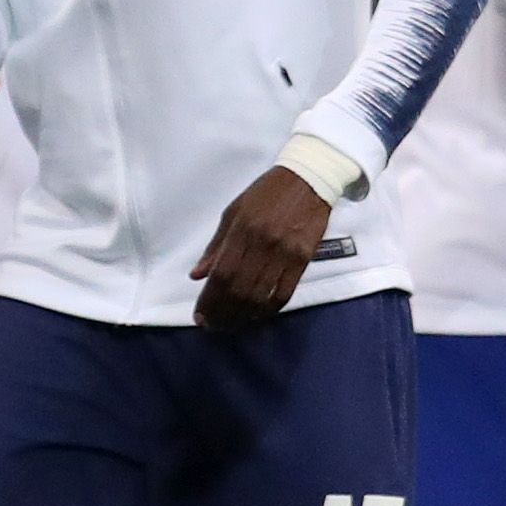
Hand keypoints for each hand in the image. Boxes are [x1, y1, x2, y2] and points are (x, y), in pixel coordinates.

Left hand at [189, 163, 328, 332]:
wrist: (309, 179)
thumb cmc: (265, 194)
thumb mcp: (232, 212)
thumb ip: (215, 246)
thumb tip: (197, 274)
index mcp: (242, 231)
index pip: (222, 274)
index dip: (210, 299)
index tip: (200, 315)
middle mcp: (263, 244)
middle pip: (240, 289)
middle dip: (223, 312)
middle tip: (212, 326)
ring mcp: (286, 252)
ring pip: (262, 294)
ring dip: (243, 315)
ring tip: (230, 325)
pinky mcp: (305, 258)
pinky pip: (286, 291)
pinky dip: (270, 308)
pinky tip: (257, 316)